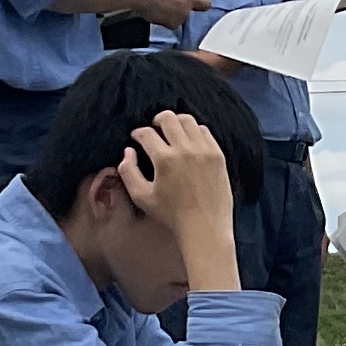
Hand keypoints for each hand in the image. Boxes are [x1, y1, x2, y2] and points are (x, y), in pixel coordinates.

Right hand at [118, 107, 237, 247]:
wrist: (204, 226)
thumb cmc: (171, 215)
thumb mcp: (141, 197)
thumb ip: (128, 171)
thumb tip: (128, 151)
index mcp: (165, 159)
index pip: (146, 133)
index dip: (137, 133)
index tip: (136, 137)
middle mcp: (186, 150)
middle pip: (168, 118)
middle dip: (156, 121)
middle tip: (154, 130)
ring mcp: (204, 151)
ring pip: (187, 120)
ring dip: (176, 123)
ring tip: (171, 134)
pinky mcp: (217, 155)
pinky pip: (204, 131)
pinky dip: (194, 132)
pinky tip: (188, 142)